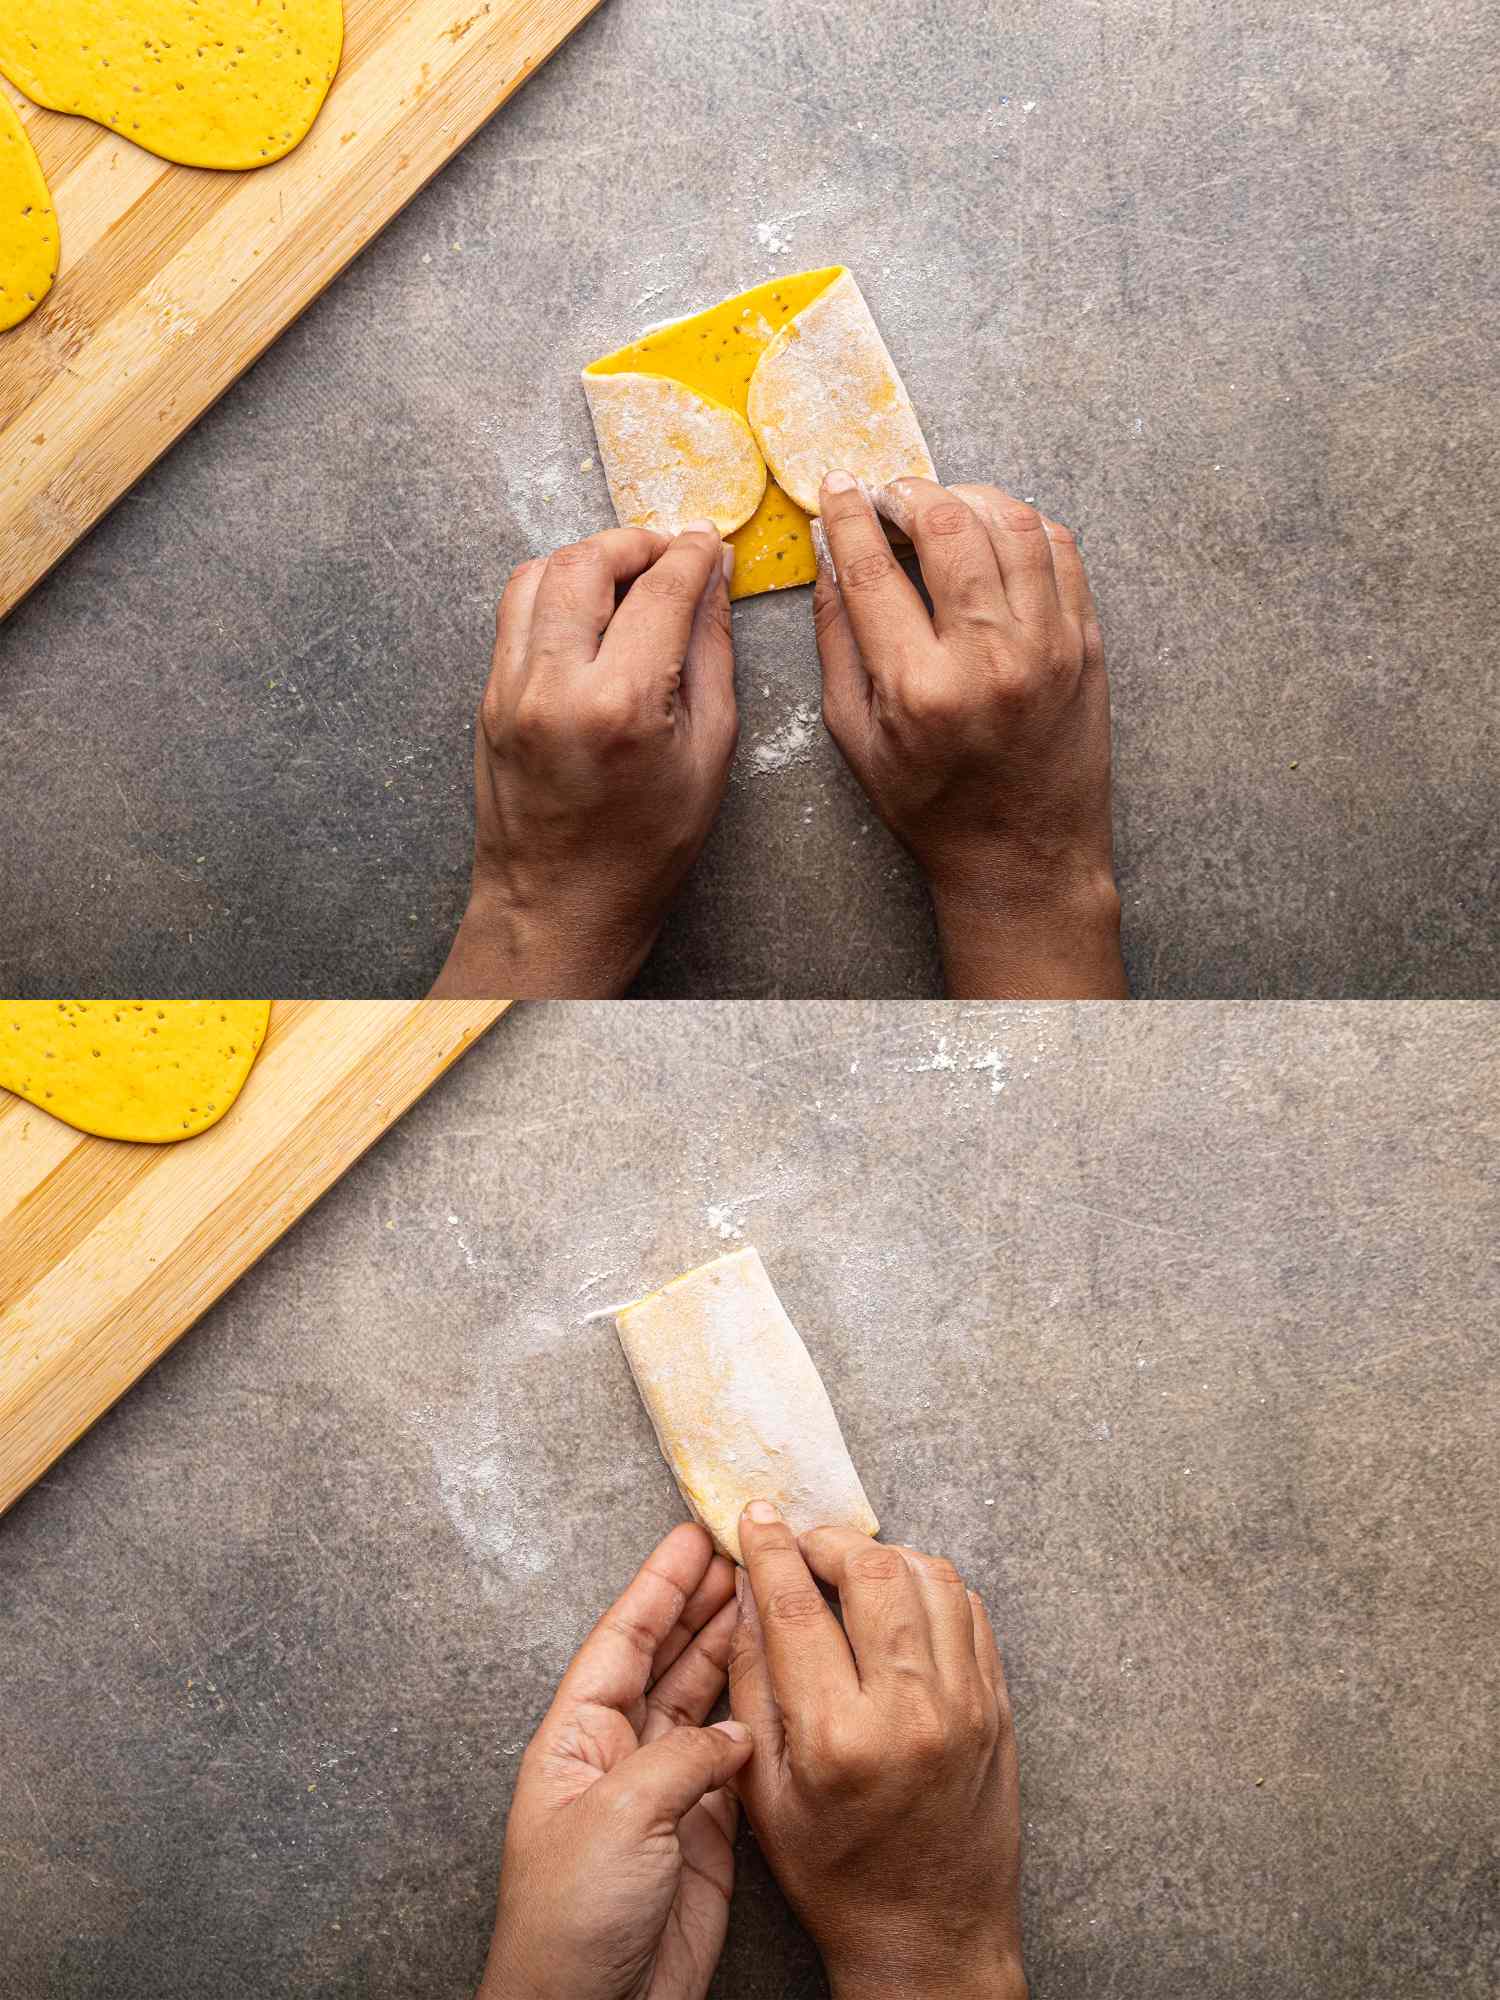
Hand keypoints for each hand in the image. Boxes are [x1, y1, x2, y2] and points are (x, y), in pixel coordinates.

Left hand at [434, 524, 737, 997]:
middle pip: (586, 562)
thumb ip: (710, 656)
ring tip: (628, 576)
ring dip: (587, 559)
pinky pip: (515, 614)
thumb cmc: (643, 850)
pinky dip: (553, 592)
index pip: (660, 591)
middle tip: (670, 553)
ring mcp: (508, 690)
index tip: (709, 543)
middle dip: (634, 542)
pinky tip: (589, 612)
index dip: (692, 554)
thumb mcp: (708, 755)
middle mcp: (553, 687)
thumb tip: (712, 583)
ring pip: (537, 574)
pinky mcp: (487, 698)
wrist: (558, 907)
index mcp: (619, 706)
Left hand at [481, 1525, 751, 1999]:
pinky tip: (780, 1684)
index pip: (622, 1640)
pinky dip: (757, 1717)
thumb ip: (683, 1756)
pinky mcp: (700, 1832)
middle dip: (703, 1605)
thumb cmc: (573, 1920)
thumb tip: (735, 1731)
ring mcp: (660, 1792)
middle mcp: (617, 1755)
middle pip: (664, 1659)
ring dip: (732, 1651)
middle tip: (747, 1554)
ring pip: (701, 1701)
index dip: (659, 1585)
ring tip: (770, 1600)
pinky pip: (732, 1757)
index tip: (695, 1536)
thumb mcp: (621, 1815)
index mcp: (575, 1739)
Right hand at [729, 1504, 1026, 1999]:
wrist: (930, 1937)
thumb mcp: (763, 1790)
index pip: (799, 1608)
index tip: (756, 1517)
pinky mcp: (998, 1706)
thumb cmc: (836, 1874)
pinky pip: (970, 1609)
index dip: (771, 1549)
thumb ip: (752, 1681)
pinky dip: (930, 1588)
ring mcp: (967, 1705)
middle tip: (803, 1546)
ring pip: (930, 1577)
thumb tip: (748, 1591)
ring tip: (850, 1573)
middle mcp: (911, 1712)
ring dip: (883, 1557)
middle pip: (873, 1572)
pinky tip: (899, 1605)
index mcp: (839, 1738)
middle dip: (828, 1541)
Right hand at [813, 472, 1127, 998]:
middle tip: (891, 493)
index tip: (839, 488)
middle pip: (947, 526)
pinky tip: (994, 532)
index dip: (851, 516)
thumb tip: (831, 559)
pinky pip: (1060, 550)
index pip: (874, 570)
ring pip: (1011, 523)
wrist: (1023, 855)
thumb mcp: (856, 737)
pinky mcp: (1087, 644)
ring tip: (941, 506)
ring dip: (967, 497)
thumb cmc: (932, 805)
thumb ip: (837, 643)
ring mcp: (1049, 646)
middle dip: (909, 493)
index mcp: (919, 688)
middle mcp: (989, 658)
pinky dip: (1022, 524)